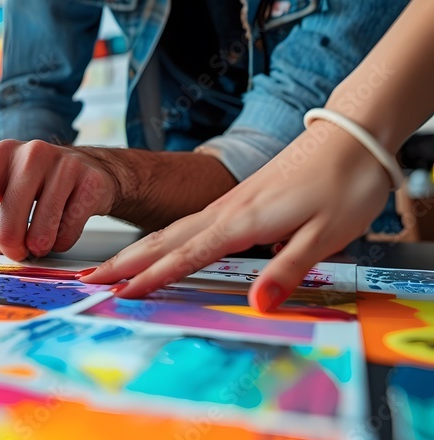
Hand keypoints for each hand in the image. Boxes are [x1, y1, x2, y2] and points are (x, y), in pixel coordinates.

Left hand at [0, 140, 116, 260]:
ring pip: (40, 236)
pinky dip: (63, 241)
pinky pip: (67, 235)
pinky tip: (67, 221)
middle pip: (7, 228)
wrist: (92, 173)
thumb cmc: (37, 189)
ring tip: (46, 229)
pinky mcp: (87, 181)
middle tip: (21, 246)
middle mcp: (28, 154)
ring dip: (41, 247)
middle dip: (13, 248)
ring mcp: (61, 165)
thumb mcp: (6, 198)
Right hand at [81, 121, 391, 310]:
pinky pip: (185, 224)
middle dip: (123, 263)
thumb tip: (258, 305)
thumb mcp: (327, 234)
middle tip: (88, 280)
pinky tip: (154, 248)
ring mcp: (226, 203)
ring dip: (135, 251)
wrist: (351, 134)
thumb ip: (287, 270)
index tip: (120, 295)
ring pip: (169, 230)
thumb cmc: (344, 183)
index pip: (186, 256)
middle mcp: (225, 211)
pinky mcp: (235, 200)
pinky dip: (159, 240)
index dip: (152, 278)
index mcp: (241, 222)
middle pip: (162, 241)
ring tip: (106, 267)